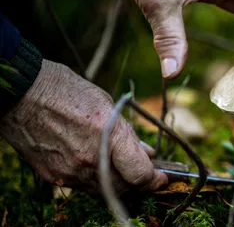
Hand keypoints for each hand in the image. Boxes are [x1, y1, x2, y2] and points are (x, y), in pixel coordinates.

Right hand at [0, 60, 167, 192]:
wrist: (23, 93)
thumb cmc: (67, 91)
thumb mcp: (107, 104)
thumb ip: (128, 134)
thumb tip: (145, 152)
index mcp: (107, 135)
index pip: (140, 174)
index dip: (156, 180)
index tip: (162, 178)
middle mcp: (89, 159)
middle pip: (124, 188)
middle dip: (139, 182)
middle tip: (145, 172)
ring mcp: (69, 171)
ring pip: (104, 190)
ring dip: (119, 182)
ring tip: (123, 167)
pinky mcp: (54, 176)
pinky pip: (83, 186)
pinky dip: (97, 179)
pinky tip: (99, 165)